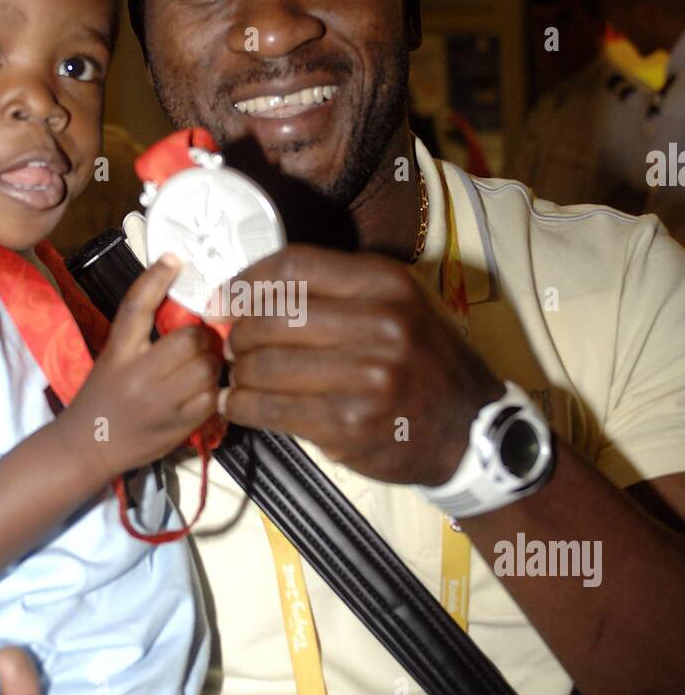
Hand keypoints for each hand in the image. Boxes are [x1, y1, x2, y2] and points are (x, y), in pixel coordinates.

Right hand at [61, 255, 221, 483]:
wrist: (88, 446)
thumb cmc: (102, 397)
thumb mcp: (113, 359)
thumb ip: (141, 335)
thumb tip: (182, 302)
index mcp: (117, 352)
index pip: (136, 307)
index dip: (156, 278)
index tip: (174, 258)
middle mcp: (136, 375)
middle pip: (189, 339)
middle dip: (204, 336)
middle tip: (203, 342)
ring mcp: (158, 403)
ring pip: (207, 367)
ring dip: (213, 363)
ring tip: (205, 367)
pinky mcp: (177, 427)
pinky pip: (212, 398)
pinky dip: (214, 391)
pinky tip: (204, 392)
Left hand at [222, 246, 502, 484]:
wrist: (470, 428)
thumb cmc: (421, 361)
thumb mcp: (396, 306)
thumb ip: (334, 292)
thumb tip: (247, 292)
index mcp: (387, 284)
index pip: (294, 266)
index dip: (246, 281)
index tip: (222, 298)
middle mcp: (381, 324)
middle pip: (272, 316)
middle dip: (238, 332)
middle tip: (231, 345)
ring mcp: (368, 378)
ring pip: (266, 365)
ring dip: (238, 372)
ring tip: (236, 377)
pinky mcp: (351, 425)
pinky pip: (273, 410)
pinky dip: (244, 406)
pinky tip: (238, 404)